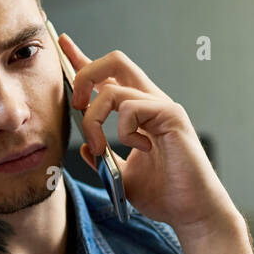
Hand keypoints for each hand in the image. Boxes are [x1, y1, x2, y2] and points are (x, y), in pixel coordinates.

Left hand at [58, 33, 237, 236]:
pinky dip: (123, 130)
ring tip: (100, 149)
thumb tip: (84, 146)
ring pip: (113, 89)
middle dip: (84, 74)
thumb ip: (104, 159)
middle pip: (114, 61)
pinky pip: (131, 107)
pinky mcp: (171, 115)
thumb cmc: (165, 195)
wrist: (190, 211)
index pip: (108, 77)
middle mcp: (150, 102)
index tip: (62, 43)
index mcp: (138, 112)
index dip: (83, 59)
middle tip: (76, 106)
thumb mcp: (121, 177)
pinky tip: (139, 148)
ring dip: (94, 119)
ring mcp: (162, 106)